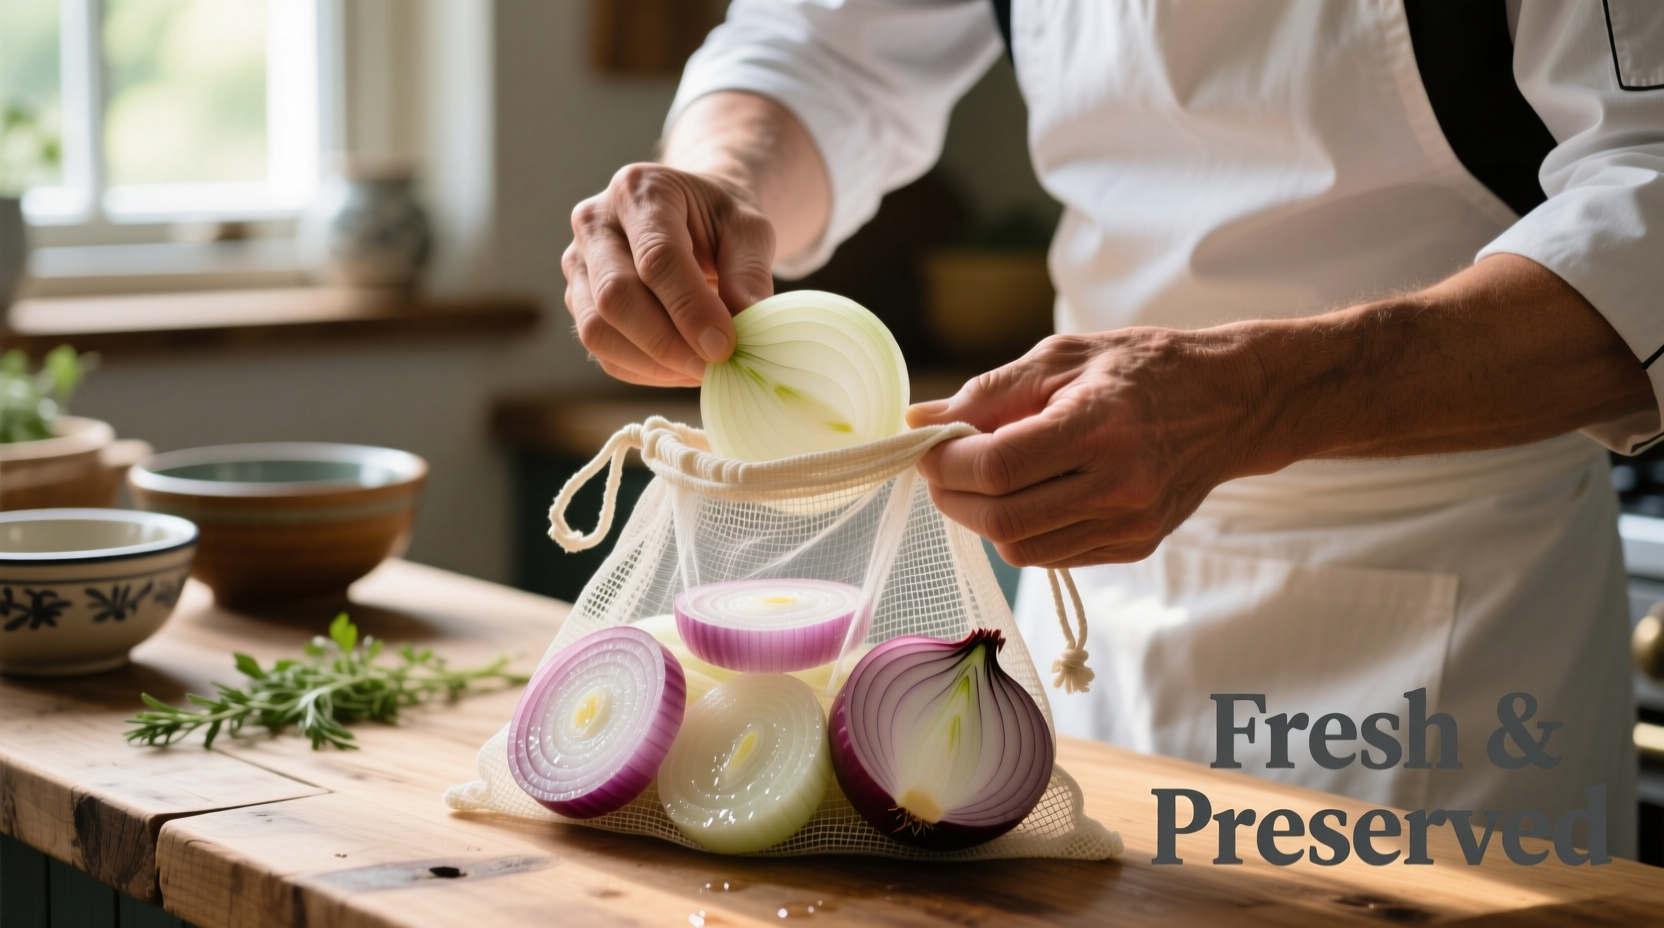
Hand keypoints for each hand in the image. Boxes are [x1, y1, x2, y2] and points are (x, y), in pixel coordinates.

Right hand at [564, 163, 776, 385]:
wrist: (692, 215)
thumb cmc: (719, 220)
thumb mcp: (749, 229)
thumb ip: (749, 271)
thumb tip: (746, 322)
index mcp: (638, 191)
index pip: (657, 258)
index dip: (690, 309)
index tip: (724, 346)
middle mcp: (595, 223)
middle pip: (616, 297)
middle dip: (668, 343)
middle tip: (715, 367)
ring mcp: (577, 264)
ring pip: (598, 330)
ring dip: (654, 363)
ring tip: (702, 370)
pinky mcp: (577, 301)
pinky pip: (603, 351)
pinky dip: (645, 370)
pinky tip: (681, 367)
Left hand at [905, 330, 1276, 567]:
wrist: (1230, 403)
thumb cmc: (1141, 369)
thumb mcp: (1061, 358)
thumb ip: (985, 393)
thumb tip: (917, 422)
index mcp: (1098, 426)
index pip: (997, 466)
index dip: (945, 463)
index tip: (927, 446)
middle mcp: (1120, 485)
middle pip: (1002, 519)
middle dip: (952, 497)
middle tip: (941, 468)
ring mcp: (1130, 524)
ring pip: (1021, 548)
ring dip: (983, 517)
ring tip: (983, 479)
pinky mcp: (1135, 546)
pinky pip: (1053, 555)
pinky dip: (1023, 530)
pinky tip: (1028, 494)